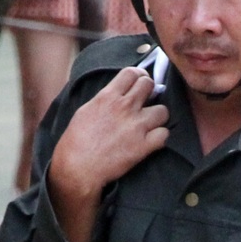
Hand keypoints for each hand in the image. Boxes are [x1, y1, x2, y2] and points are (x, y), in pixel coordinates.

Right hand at [46, 66, 169, 241]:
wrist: (78, 168)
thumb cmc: (76, 141)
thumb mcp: (86, 111)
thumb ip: (105, 99)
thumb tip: (118, 94)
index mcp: (108, 97)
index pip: (132, 73)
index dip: (139, 76)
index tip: (140, 83)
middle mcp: (124, 107)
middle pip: (149, 85)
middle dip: (150, 92)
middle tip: (146, 102)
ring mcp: (136, 126)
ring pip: (163, 111)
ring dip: (157, 117)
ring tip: (149, 124)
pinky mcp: (143, 146)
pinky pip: (164, 134)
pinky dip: (159, 138)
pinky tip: (150, 141)